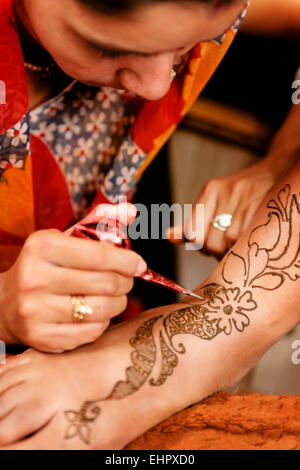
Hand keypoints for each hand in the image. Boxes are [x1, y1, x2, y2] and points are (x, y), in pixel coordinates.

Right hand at [0, 203, 146, 351]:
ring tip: (116, 296)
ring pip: (102, 310)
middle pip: (105, 283)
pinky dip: (103, 322)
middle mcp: (34, 278)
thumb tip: (131, 211)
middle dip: (125, 282)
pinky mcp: (42, 337)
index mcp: (42, 247)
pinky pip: (91, 332)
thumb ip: (98, 223)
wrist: (5, 303)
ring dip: (119, 303)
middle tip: (127, 281)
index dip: (126, 261)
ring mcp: (36, 311)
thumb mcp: (64, 239)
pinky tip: (98, 313)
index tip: (139, 264)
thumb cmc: (44, 266)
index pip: (98, 255)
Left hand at [167, 159, 283, 257]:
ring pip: (229, 241)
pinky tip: (250, 239)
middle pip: (211, 241)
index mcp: (210, 190)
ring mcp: (244, 197)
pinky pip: (246, 237)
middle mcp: (225, 191)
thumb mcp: (216, 202)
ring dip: (234, 250)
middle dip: (218, 251)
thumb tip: (170, 236)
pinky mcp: (261, 204)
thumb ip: (194, 222)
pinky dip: (246, 244)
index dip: (201, 247)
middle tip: (227, 247)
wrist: (278, 170)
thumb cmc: (243, 193)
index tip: (210, 246)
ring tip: (240, 243)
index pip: (193, 233)